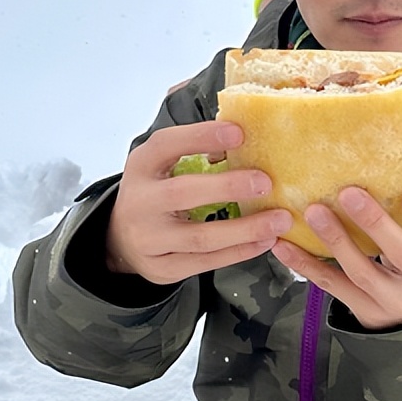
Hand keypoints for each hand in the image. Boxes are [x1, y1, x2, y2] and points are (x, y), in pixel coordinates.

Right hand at [104, 121, 292, 284]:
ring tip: (279, 221)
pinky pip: (206, 262)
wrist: (122, 240)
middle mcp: (140, 202)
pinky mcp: (163, 268)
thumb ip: (194, 151)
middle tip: (266, 182)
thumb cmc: (156, 193)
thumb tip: (245, 133)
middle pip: (183, 194)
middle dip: (227, 187)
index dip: (201, 137)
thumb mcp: (162, 166)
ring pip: (201, 237)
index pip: (167, 145)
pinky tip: (265, 241)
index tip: (239, 132)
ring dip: (245, 229)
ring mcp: (149, 239)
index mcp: (141, 166)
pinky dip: (239, 252)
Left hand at [272, 187, 401, 329]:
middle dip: (376, 224)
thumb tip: (391, 154)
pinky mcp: (368, 311)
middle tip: (349, 193)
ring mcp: (397, 301)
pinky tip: (286, 246)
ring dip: (336, 240)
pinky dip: (307, 265)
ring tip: (314, 213)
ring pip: (364, 272)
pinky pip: (334, 286)